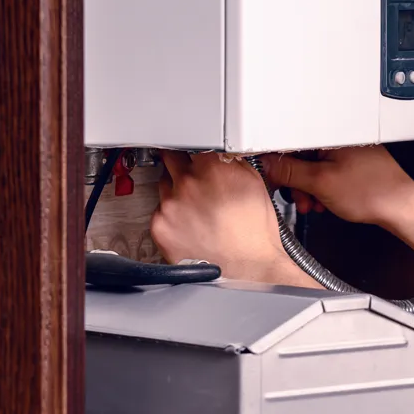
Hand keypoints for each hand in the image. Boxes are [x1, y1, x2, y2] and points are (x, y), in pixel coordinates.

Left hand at [151, 151, 309, 284]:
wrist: (247, 271)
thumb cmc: (254, 234)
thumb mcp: (254, 185)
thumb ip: (232, 162)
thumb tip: (220, 153)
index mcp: (211, 167)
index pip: (190, 143)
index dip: (195, 152)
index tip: (195, 157)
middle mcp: (187, 182)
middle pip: (171, 161)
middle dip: (182, 169)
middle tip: (195, 184)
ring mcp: (169, 205)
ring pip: (164, 188)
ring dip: (176, 194)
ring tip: (197, 212)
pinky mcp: (159, 226)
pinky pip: (159, 213)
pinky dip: (171, 218)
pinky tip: (190, 227)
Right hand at [257, 145, 413, 227]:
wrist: (401, 207)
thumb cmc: (372, 192)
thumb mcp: (321, 183)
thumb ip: (290, 172)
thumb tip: (267, 164)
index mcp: (331, 135)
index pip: (292, 142)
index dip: (279, 163)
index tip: (273, 178)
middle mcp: (340, 139)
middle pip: (303, 156)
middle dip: (297, 181)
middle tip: (299, 198)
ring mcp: (349, 151)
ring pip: (315, 168)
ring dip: (309, 188)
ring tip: (314, 204)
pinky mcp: (355, 166)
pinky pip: (329, 173)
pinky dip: (323, 189)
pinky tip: (325, 202)